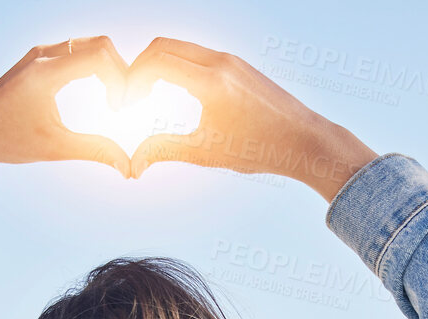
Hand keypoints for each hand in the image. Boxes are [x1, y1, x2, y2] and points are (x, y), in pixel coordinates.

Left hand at [0, 38, 134, 180]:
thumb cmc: (5, 139)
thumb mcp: (54, 148)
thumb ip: (94, 151)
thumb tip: (127, 166)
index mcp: (45, 72)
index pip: (100, 55)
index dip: (121, 78)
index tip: (120, 107)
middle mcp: (42, 55)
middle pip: (99, 44)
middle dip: (119, 70)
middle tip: (124, 101)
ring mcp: (39, 54)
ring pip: (88, 45)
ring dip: (108, 67)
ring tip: (115, 98)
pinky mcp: (37, 60)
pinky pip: (76, 51)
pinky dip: (94, 66)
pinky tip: (100, 91)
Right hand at [124, 38, 378, 201]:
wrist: (303, 141)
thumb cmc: (259, 149)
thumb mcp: (206, 152)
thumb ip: (164, 150)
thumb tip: (134, 163)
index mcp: (210, 80)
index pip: (155, 61)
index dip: (132, 78)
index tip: (124, 101)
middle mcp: (220, 61)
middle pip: (163, 46)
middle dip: (140, 66)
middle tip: (131, 94)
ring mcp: (231, 60)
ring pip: (181, 48)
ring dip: (159, 64)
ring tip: (149, 94)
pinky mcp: (239, 65)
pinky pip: (199, 55)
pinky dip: (179, 65)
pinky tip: (176, 92)